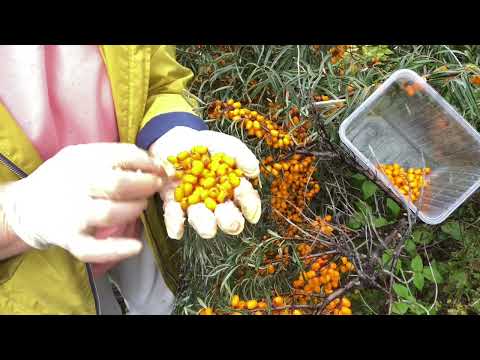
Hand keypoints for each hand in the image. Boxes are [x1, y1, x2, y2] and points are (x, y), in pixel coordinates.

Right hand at [1, 143, 163, 262]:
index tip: (161, 169)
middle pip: (118, 184)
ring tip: (141, 206)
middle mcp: (75, 184)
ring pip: (109, 213)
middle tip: (156, 187)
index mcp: (82, 159)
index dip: (149, 162)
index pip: (123, 155)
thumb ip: (113, 157)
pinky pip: (93, 249)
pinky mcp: (69, 239)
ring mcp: (71, 213)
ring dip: (135, 209)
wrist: (25, 206)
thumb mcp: (82, 157)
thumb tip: (154, 164)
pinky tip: (136, 246)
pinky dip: (116, 249)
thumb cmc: (65, 179)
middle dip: (146, 185)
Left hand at [149, 126, 261, 239]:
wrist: (173, 141)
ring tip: (208, 230)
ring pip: (202, 219)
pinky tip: (176, 231)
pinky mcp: (172, 203)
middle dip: (230, 222)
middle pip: (226, 216)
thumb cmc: (204, 145)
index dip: (250, 207)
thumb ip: (240, 154)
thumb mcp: (224, 144)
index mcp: (232, 187)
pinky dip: (175, 223)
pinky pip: (174, 216)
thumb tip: (253, 170)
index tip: (251, 214)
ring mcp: (194, 204)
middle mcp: (215, 201)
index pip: (245, 199)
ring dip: (205, 225)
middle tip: (232, 225)